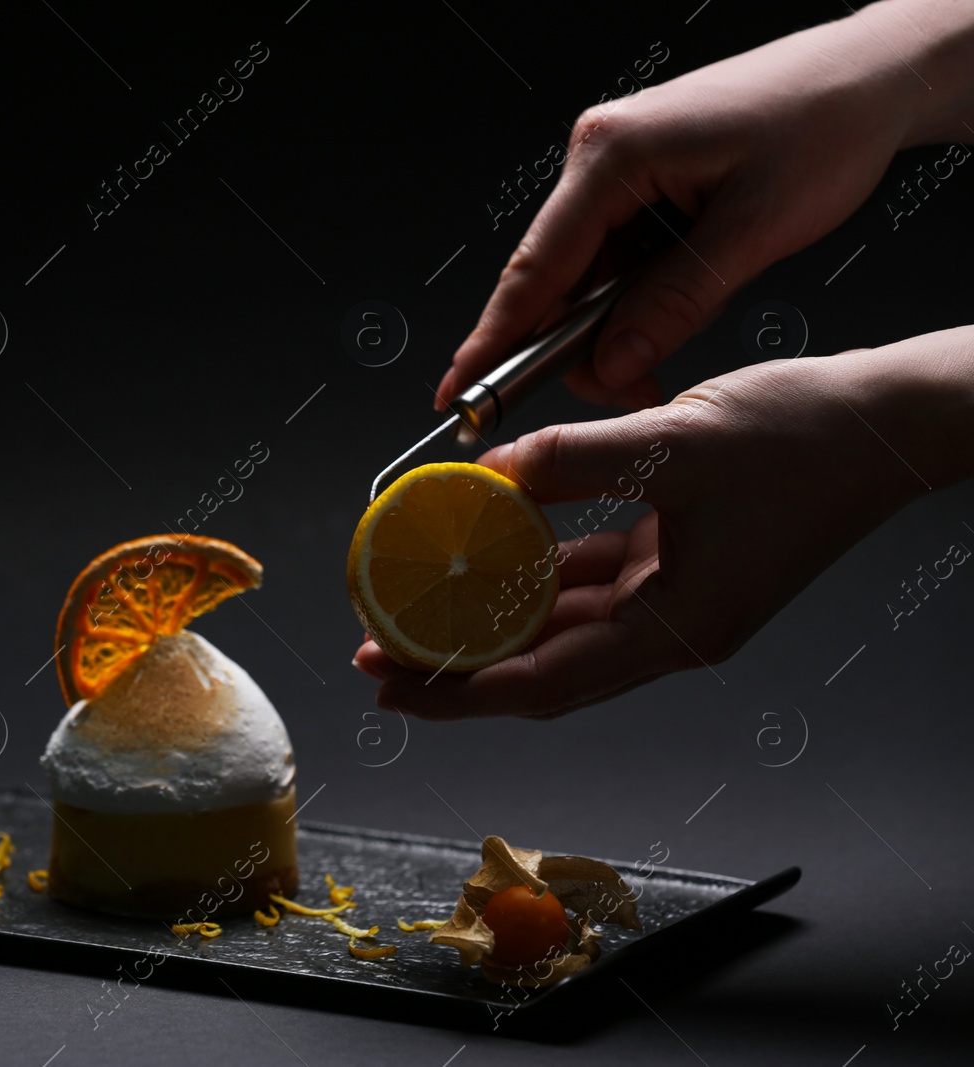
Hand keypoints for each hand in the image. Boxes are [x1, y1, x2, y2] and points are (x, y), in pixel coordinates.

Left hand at [361, 329, 973, 718]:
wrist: (891, 421)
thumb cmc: (808, 439)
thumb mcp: (676, 443)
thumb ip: (573, 461)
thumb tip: (489, 473)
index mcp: (677, 630)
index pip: (541, 683)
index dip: (458, 692)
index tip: (389, 685)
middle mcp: (673, 631)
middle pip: (541, 670)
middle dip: (457, 667)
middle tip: (378, 650)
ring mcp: (677, 600)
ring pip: (561, 629)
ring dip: (491, 622)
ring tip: (419, 607)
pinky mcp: (680, 564)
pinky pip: (590, 583)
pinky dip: (538, 575)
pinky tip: (491, 551)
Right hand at [436, 0, 973, 411]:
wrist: (869, 75)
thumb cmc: (824, 123)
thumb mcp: (755, 230)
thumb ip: (677, 303)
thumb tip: (616, 361)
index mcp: (612, 154)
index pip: (535, 267)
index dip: (496, 339)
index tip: (461, 393)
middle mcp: (600, 156)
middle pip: (553, 278)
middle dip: (575, 348)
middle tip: (622, 394)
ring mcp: (616, 169)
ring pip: (584, 276)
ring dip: (612, 329)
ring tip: (656, 363)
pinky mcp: (640, 183)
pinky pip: (614, 259)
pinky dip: (630, 302)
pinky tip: (659, 323)